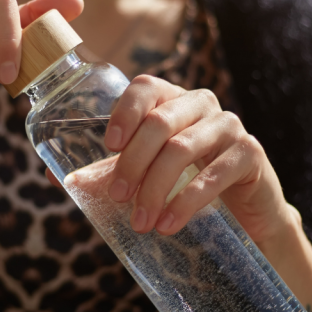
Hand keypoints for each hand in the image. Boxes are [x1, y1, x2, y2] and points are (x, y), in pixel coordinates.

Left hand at [101, 75, 294, 245]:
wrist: (245, 214)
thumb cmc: (188, 184)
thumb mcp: (146, 174)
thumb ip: (109, 171)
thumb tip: (60, 179)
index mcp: (172, 100)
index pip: (146, 87)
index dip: (125, 112)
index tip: (109, 145)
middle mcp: (201, 104)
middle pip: (159, 122)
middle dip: (133, 162)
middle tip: (118, 197)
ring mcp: (228, 126)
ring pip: (182, 147)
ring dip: (156, 187)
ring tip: (141, 222)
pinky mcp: (250, 153)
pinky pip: (215, 173)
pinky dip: (187, 201)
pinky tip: (169, 224)